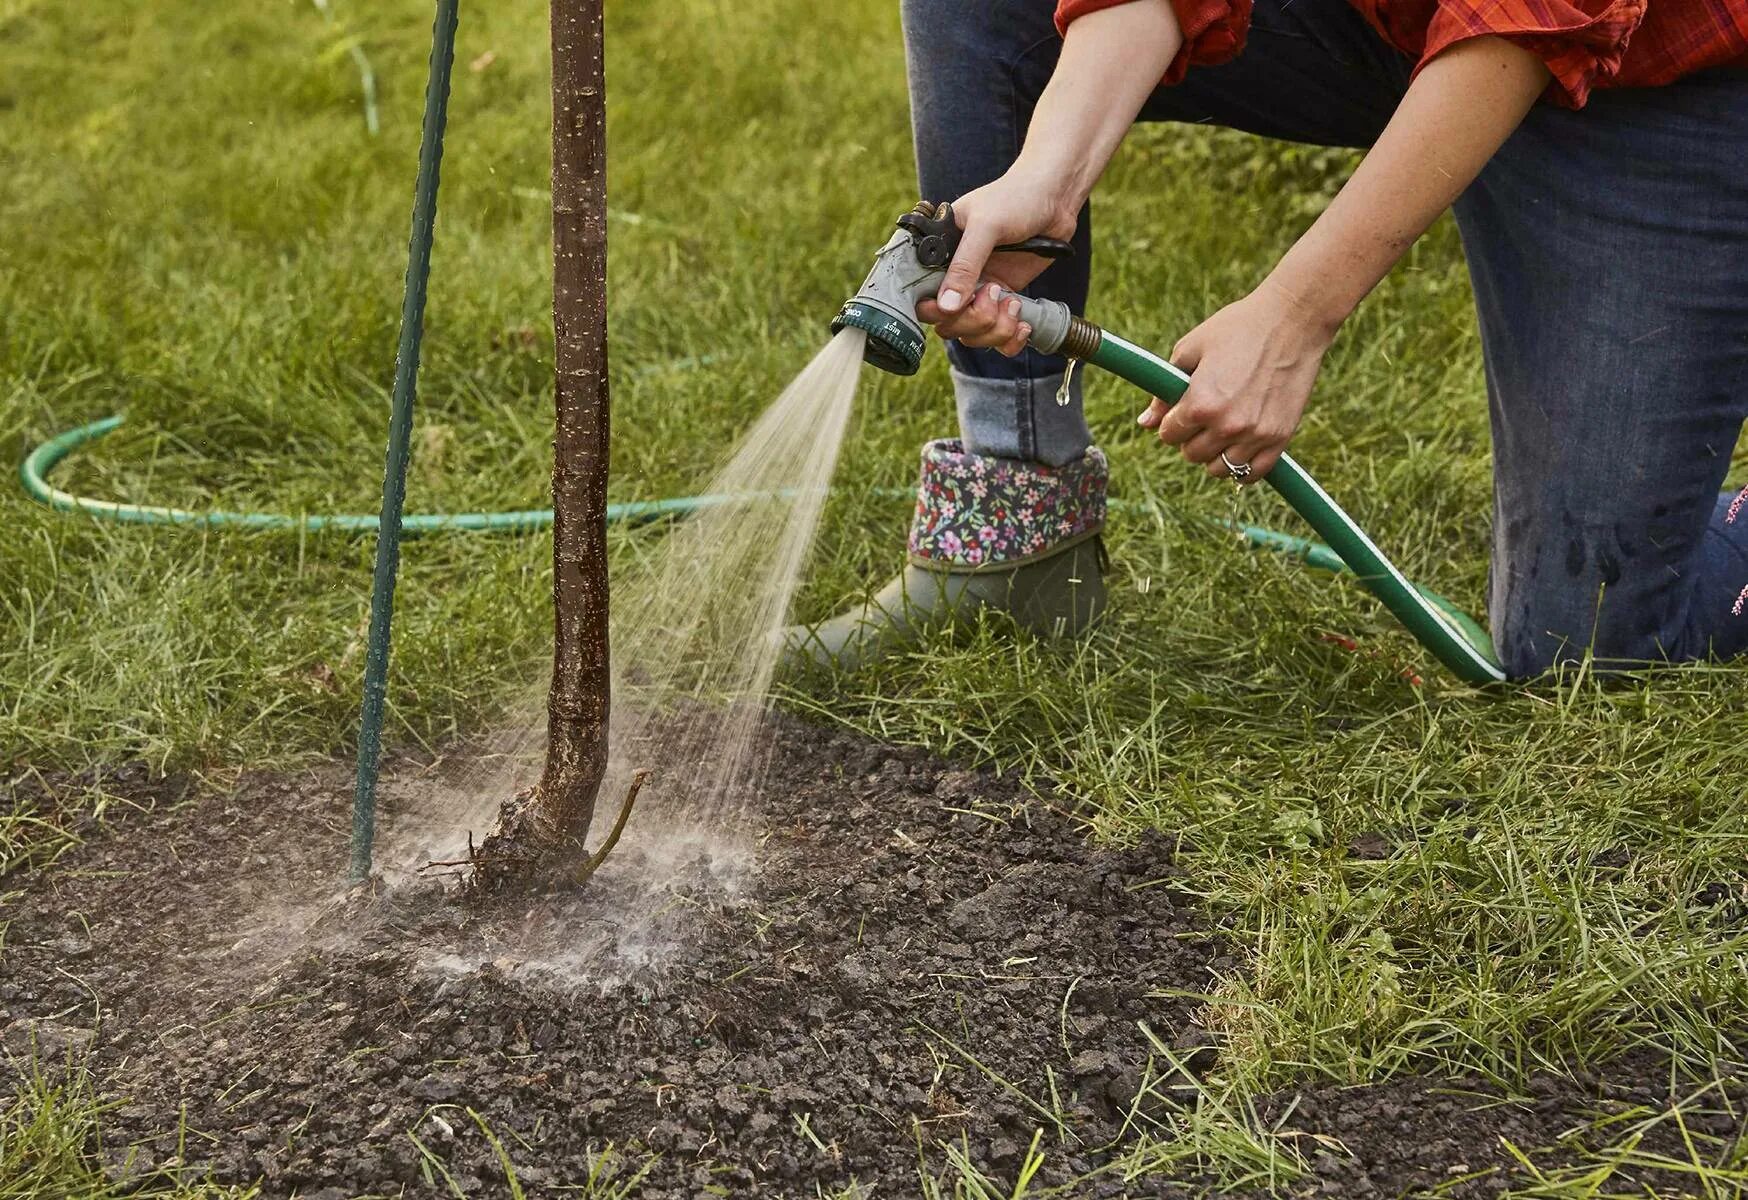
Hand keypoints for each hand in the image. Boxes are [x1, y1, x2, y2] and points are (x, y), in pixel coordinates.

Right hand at [914, 168, 1075, 357]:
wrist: (1054, 197)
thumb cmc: (1015, 197)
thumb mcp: (985, 225)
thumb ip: (965, 265)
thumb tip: (946, 306)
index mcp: (938, 255)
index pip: (919, 296)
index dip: (933, 310)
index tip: (953, 308)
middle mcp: (955, 277)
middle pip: (946, 323)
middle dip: (972, 320)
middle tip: (995, 294)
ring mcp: (979, 291)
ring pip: (971, 335)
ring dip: (994, 329)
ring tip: (1014, 304)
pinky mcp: (1003, 300)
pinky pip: (997, 337)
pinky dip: (1009, 339)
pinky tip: (1023, 324)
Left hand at [1137, 280, 1336, 481]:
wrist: (1293, 320)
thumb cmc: (1237, 328)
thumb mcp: (1191, 350)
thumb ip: (1164, 392)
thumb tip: (1144, 423)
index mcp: (1199, 404)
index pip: (1168, 435)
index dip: (1171, 421)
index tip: (1181, 408)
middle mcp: (1226, 425)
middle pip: (1191, 454)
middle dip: (1191, 437)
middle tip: (1204, 414)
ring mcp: (1255, 435)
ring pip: (1220, 469)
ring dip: (1216, 452)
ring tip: (1223, 427)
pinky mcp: (1279, 438)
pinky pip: (1252, 474)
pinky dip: (1243, 466)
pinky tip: (1241, 444)